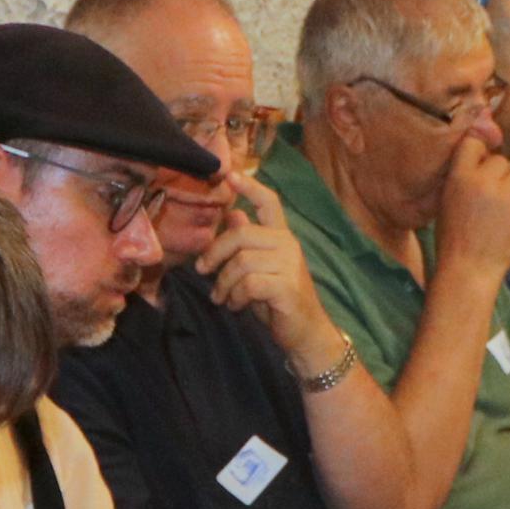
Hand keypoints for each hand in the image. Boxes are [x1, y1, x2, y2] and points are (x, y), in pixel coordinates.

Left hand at [200, 176, 328, 358]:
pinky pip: (248, 284)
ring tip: (222, 298)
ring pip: (241, 261)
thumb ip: (247, 244)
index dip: (250, 187)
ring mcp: (289, 265)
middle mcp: (288, 244)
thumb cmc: (279, 301)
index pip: (269, 202)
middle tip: (203, 271)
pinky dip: (235, 296)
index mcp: (281, 237)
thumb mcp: (259, 268)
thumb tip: (232, 213)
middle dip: (215, 252)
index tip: (229, 175)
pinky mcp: (287, 286)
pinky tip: (236, 305)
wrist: (306, 333)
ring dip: (224, 283)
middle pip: (241, 233)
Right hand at [433, 140, 509, 281]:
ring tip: (494, 215)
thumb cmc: (452, 237)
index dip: (479, 149)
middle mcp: (484, 181)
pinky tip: (502, 226)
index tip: (480, 159)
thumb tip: (485, 150)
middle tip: (487, 197)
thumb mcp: (446, 200)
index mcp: (460, 177)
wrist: (468, 270)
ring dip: (509, 191)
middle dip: (496, 175)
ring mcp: (506, 196)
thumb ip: (463, 174)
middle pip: (500, 161)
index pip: (474, 142)